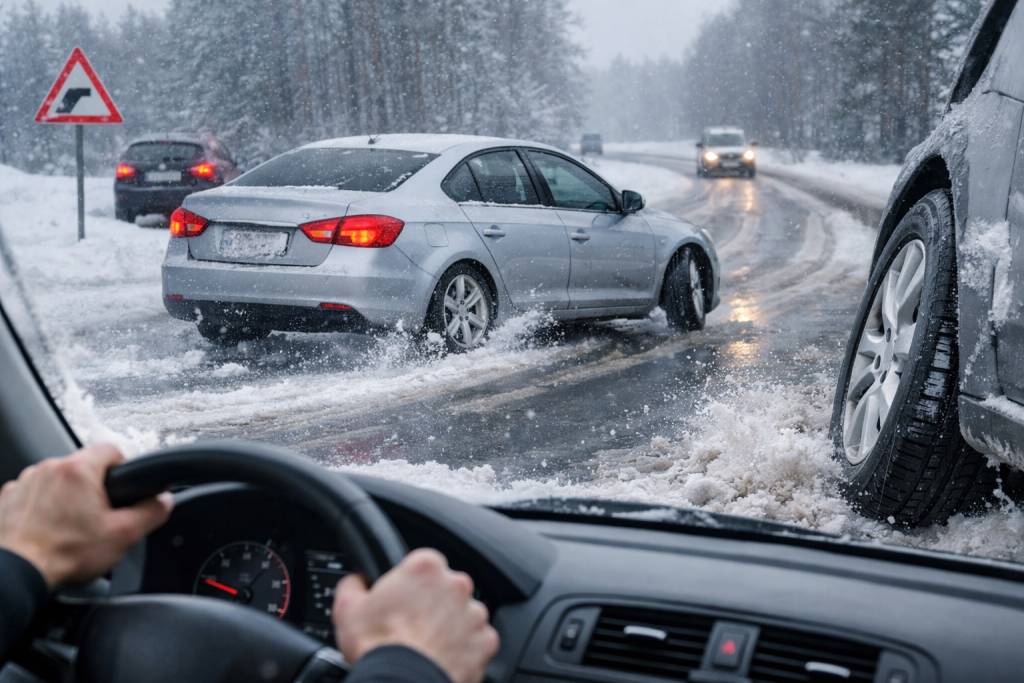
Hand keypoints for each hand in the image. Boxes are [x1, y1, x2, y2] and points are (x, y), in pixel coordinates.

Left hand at [0, 443, 172, 588]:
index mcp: (77, 470)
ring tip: (70, 526)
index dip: (123, 468)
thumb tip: (163, 501)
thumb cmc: (64, 555)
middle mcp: (48, 469)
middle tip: (97, 517)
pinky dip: (42, 507)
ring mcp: (24, 482)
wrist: (17, 575)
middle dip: (93, 488)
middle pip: (83, 466)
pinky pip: (33, 494)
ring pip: (58, 480)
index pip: (111, 449)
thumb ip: (151, 512)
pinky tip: (48, 530)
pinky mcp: (7, 499)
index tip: (122, 489)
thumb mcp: (123, 535)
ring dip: (66, 496)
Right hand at [333, 548, 498, 682]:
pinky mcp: (486, 642)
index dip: (410, 583)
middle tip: (411, 625)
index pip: (422, 564)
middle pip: (445, 588)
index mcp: (425, 567)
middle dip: (431, 604)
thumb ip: (354, 584)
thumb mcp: (348, 608)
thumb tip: (356, 580)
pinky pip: (476, 641)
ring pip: (463, 614)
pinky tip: (442, 658)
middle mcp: (456, 585)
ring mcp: (474, 614)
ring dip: (449, 626)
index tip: (402, 598)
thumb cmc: (378, 648)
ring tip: (426, 645)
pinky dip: (464, 649)